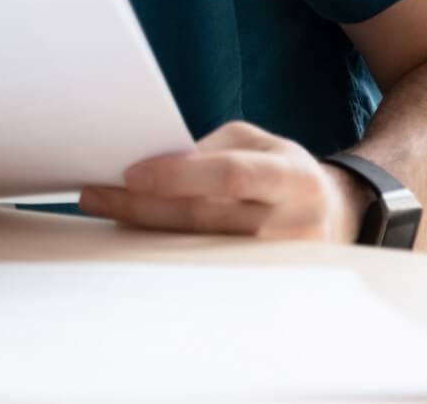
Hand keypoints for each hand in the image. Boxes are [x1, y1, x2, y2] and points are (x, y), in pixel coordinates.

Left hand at [77, 121, 369, 242]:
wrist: (332, 214)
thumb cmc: (280, 169)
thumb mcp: (255, 143)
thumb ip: (207, 150)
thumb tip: (150, 164)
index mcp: (294, 178)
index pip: (232, 176)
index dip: (179, 175)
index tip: (130, 173)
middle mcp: (292, 224)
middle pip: (205, 218)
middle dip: (142, 206)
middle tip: (95, 194)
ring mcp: (278, 263)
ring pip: (198, 249)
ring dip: (144, 229)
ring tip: (103, 209)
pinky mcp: (261, 285)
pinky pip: (202, 267)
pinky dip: (163, 250)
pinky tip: (131, 235)